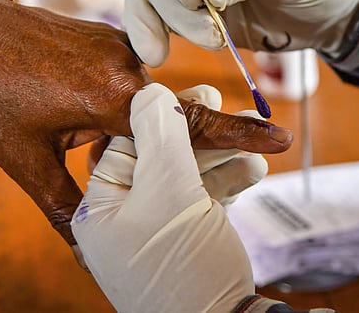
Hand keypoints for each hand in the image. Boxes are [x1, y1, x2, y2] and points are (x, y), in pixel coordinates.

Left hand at [0, 0, 291, 261]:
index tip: (285, 137)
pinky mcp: (106, 37)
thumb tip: (87, 249)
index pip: (194, 124)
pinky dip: (128, 103)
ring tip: (99, 139)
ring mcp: (118, 46)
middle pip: (177, 116)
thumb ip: (68, 204)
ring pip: (152, 98)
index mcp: (114, 96)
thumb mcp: (26, 160)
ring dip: (147, 126)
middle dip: (187, 146)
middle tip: (189, 161)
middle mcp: (127, 66)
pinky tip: (86, 116)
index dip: (242, 134)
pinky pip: (133, 76)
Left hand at [72, 83, 256, 312]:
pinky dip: (225, 184)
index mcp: (100, 205)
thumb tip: (151, 91)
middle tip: (229, 111)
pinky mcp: (180, 242)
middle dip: (203, 135)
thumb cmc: (182, 268)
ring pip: (185, 176)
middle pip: (160, 154)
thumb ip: (160, 135)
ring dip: (223, 158)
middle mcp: (119, 217)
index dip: (168, 113)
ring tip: (258, 150)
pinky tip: (253, 171)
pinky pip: (199, 199)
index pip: (129, 139)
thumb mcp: (169, 192)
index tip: (203, 95)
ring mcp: (151, 231)